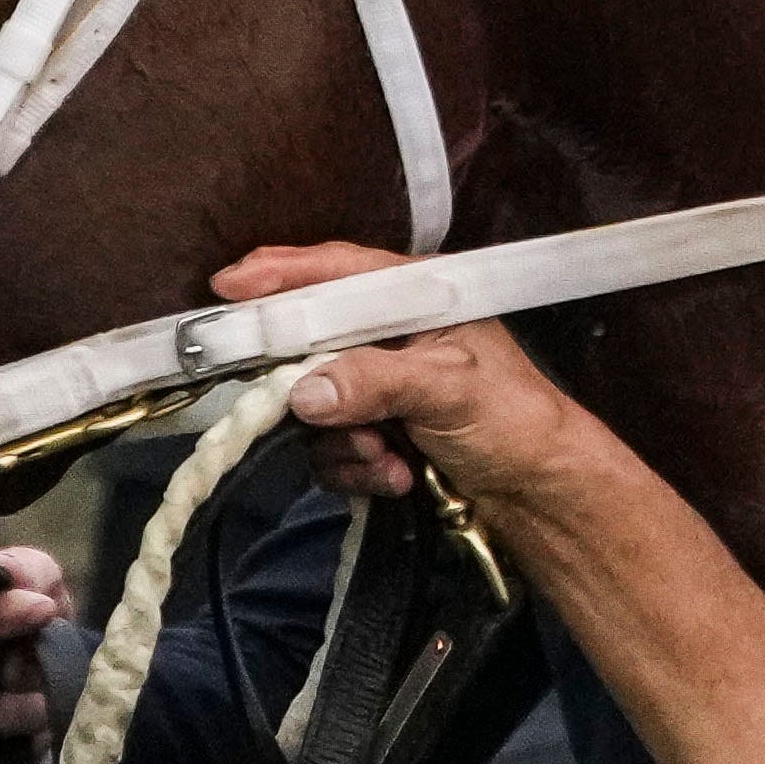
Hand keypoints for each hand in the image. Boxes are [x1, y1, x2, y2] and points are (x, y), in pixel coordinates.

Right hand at [232, 239, 591, 519]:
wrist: (538, 491)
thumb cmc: (512, 419)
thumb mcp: (449, 388)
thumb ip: (377, 381)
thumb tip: (301, 390)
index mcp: (416, 297)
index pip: (336, 271)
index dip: (279, 274)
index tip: (226, 287)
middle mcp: (388, 335)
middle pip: (308, 344)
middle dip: (310, 391)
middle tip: (313, 415)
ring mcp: (375, 384)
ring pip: (311, 407)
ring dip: (343, 441)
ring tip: (389, 455)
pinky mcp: (369, 431)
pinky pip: (326, 448)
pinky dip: (355, 469)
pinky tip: (397, 478)